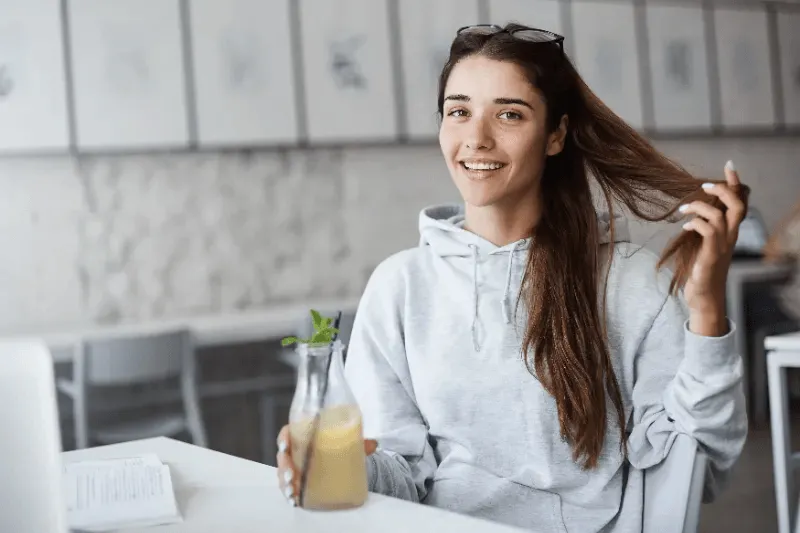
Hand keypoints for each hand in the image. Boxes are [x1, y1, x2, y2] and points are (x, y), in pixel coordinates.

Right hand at [276, 424, 377, 506]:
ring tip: (292, 489)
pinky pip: (288, 486)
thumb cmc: (335, 446)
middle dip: (284, 465)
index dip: (283, 439)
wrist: (336, 459)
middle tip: (292, 474)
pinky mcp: (297, 480)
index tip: (286, 446)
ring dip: (285, 482)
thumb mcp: (346, 441)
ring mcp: (294, 466)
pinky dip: (289, 492)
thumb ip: (358, 442)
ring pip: (283, 473)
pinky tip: (294, 499)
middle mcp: (295, 450)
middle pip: (283, 456)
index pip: (287, 433)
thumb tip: (374, 444)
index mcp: (302, 434)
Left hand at [679, 161, 746, 335]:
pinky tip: (684, 228)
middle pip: (737, 206)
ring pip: (720, 216)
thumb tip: (689, 214)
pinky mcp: (710, 256)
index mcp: (729, 234)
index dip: (736, 185)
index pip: (739, 204)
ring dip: (700, 207)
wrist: (704, 299)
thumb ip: (701, 231)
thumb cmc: (700, 273)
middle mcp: (729, 239)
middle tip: (704, 185)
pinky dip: (695, 224)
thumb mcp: (701, 247)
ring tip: (683, 208)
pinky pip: (708, 232)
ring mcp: (721, 248)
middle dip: (723, 190)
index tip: (729, 166)